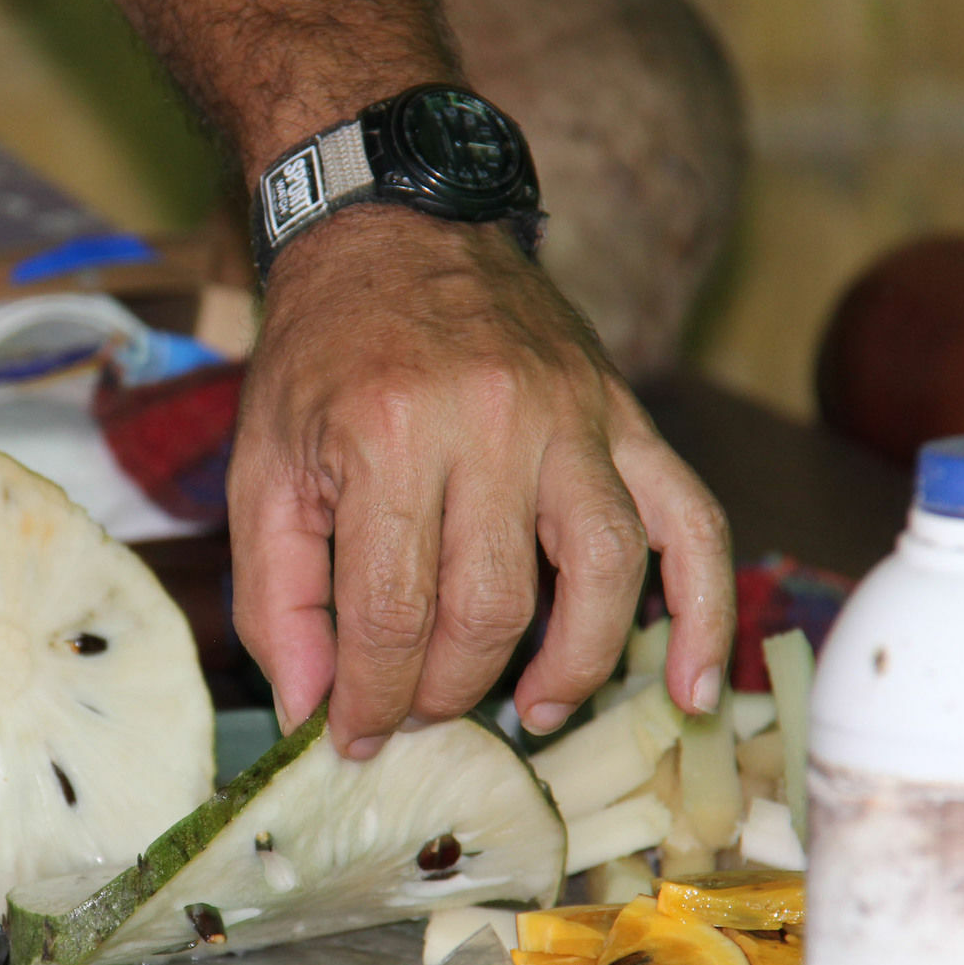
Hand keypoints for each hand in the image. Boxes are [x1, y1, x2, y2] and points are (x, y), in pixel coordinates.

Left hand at [228, 207, 735, 756]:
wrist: (389, 229)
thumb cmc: (319, 358)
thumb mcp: (262, 469)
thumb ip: (277, 596)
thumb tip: (309, 708)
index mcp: (389, 437)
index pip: (393, 611)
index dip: (371, 696)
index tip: (355, 735)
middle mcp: (493, 424)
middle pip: (492, 607)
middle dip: (450, 689)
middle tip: (420, 715)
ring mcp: (574, 417)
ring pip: (603, 573)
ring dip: (573, 666)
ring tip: (533, 712)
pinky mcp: (624, 415)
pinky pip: (691, 522)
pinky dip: (701, 612)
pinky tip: (688, 687)